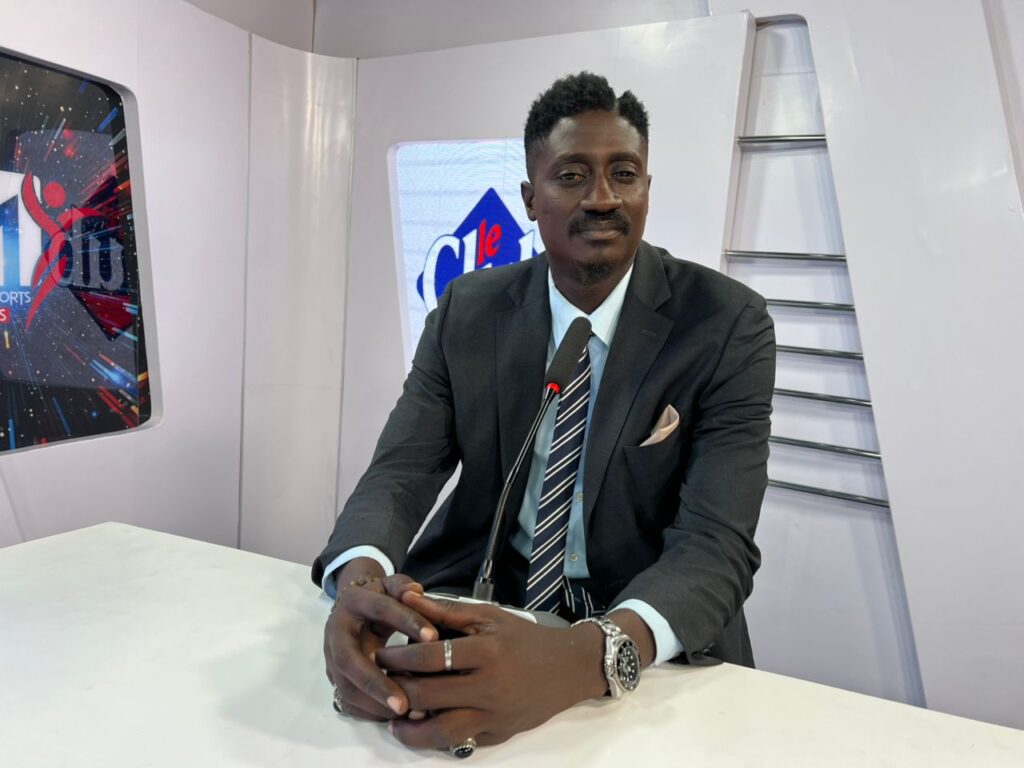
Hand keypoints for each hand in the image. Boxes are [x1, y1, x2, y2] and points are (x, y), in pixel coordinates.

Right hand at [323, 558, 437, 719]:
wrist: (354, 609)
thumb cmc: (380, 597)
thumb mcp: (392, 584)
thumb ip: (403, 586)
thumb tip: (416, 591)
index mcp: (354, 602)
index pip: (380, 609)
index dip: (407, 621)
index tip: (434, 638)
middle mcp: (336, 633)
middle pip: (349, 661)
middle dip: (376, 683)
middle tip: (403, 703)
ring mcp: (332, 659)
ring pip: (345, 688)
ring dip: (374, 704)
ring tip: (407, 714)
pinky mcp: (336, 678)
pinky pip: (349, 702)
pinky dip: (372, 713)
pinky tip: (398, 718)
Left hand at [374, 592, 607, 748]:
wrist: (568, 668)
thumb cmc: (524, 639)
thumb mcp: (488, 616)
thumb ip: (446, 610)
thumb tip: (407, 598)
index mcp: (487, 652)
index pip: (431, 658)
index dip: (399, 658)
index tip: (380, 656)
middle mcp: (490, 687)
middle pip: (429, 695)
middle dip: (397, 689)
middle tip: (379, 682)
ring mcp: (494, 716)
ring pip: (441, 731)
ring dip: (410, 729)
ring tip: (393, 719)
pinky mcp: (497, 735)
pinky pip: (458, 740)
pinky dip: (435, 736)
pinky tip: (420, 726)